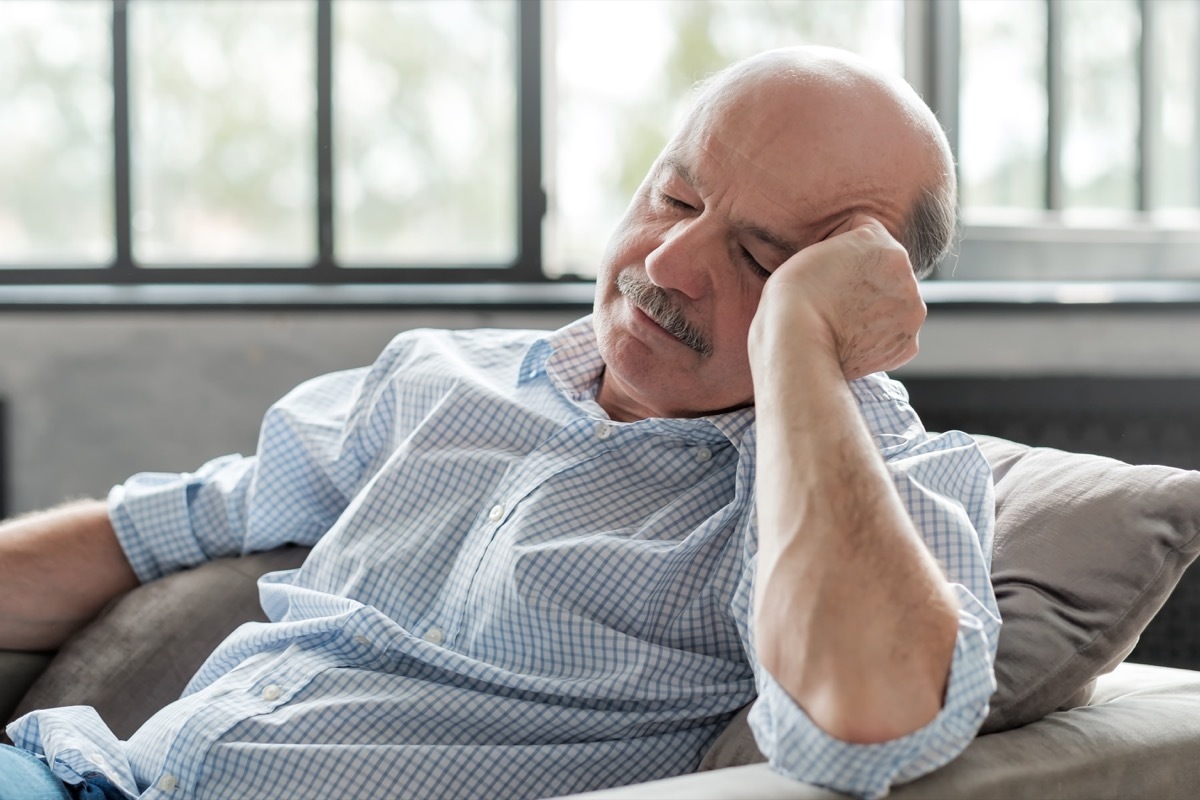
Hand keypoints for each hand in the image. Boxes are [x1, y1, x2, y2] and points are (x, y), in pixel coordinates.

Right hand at [749, 214, 925, 381]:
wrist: (797, 342)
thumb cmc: (795, 296)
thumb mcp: (818, 248)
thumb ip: (848, 248)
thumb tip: (855, 268)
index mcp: (888, 247)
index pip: (865, 234)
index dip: (838, 248)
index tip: (823, 269)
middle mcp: (909, 278)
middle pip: (883, 271)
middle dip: (863, 281)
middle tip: (831, 297)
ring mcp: (910, 315)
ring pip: (891, 304)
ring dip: (872, 309)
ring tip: (839, 320)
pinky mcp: (906, 347)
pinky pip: (892, 335)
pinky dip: (876, 338)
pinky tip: (850, 339)